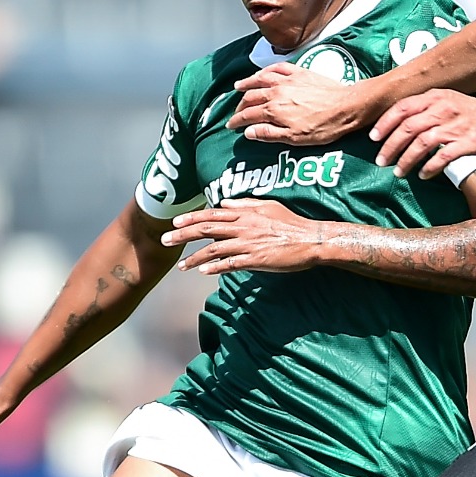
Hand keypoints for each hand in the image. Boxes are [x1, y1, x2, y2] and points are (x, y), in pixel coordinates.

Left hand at [161, 199, 333, 274]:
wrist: (311, 240)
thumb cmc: (292, 223)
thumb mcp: (268, 206)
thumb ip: (245, 204)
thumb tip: (225, 204)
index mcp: (245, 213)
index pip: (211, 214)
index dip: (191, 218)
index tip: (174, 222)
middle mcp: (243, 226)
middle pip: (206, 229)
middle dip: (183, 235)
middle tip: (165, 241)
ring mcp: (248, 243)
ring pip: (214, 250)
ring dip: (195, 258)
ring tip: (181, 266)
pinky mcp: (255, 260)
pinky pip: (230, 264)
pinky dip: (215, 267)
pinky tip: (203, 272)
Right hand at [228, 62, 363, 144]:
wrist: (346, 107)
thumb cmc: (324, 126)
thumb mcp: (294, 138)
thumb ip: (269, 134)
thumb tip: (248, 132)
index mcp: (274, 110)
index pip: (248, 115)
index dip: (237, 121)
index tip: (231, 125)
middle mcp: (276, 92)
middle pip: (251, 96)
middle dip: (240, 105)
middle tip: (236, 112)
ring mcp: (288, 80)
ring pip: (261, 78)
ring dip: (248, 82)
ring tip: (239, 86)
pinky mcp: (300, 73)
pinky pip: (278, 68)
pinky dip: (266, 70)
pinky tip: (263, 72)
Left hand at [371, 90, 475, 178]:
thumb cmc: (473, 112)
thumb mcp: (448, 100)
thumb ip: (425, 108)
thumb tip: (399, 124)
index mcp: (435, 97)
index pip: (402, 108)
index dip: (384, 123)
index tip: (373, 138)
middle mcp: (442, 109)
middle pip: (407, 128)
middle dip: (390, 146)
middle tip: (381, 161)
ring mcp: (454, 126)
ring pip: (421, 144)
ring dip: (406, 160)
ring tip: (398, 172)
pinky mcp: (466, 142)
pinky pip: (442, 158)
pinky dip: (429, 168)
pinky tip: (422, 175)